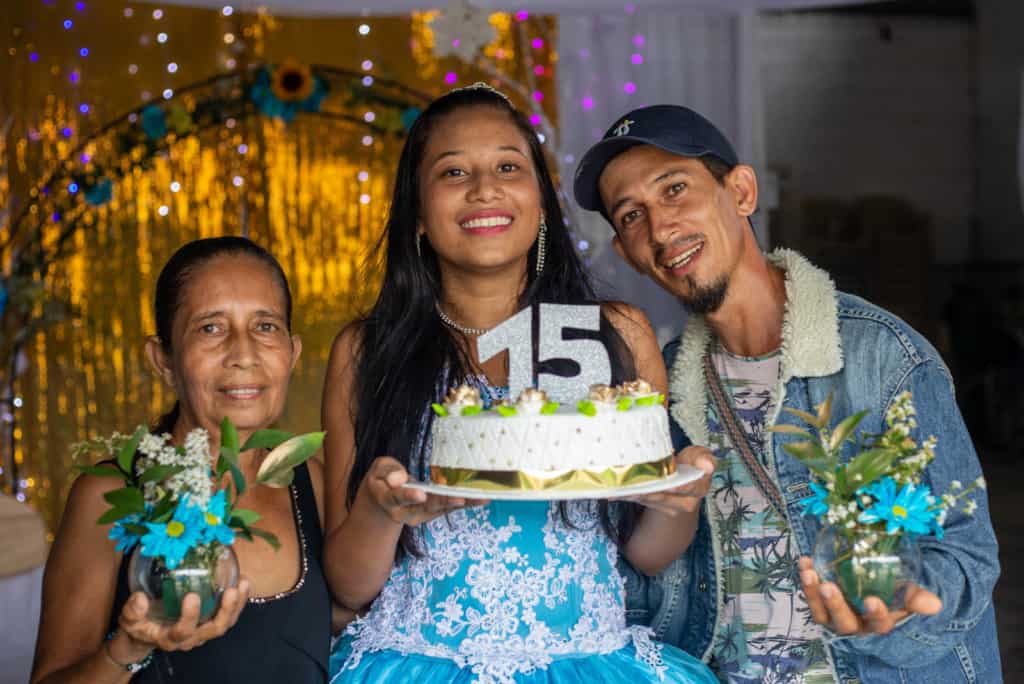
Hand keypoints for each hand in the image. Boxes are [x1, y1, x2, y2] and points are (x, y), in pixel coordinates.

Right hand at [114, 578, 249, 656]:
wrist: (147, 636)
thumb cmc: (139, 626)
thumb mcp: (129, 620)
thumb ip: (133, 611)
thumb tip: (139, 598)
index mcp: (170, 638)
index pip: (182, 632)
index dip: (189, 617)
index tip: (191, 596)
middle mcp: (191, 638)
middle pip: (213, 630)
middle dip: (225, 611)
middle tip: (231, 590)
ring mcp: (203, 631)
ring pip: (225, 623)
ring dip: (237, 604)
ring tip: (243, 583)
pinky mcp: (210, 621)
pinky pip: (228, 614)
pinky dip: (238, 600)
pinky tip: (242, 582)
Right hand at [364, 456, 487, 526]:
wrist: (383, 501)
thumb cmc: (381, 480)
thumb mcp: (378, 470)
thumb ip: (387, 472)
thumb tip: (398, 478)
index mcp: (388, 500)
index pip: (397, 498)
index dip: (408, 496)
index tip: (421, 494)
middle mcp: (405, 512)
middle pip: (426, 507)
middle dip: (444, 502)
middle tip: (461, 498)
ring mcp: (420, 515)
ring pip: (441, 509)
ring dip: (463, 504)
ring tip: (481, 499)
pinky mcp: (432, 513)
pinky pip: (449, 508)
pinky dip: (466, 503)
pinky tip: (482, 498)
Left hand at [620, 445, 714, 515]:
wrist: (684, 478)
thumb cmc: (692, 463)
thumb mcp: (700, 456)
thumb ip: (704, 458)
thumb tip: (708, 465)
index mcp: (698, 488)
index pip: (689, 488)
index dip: (678, 486)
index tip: (669, 484)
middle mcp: (684, 502)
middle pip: (664, 497)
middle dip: (648, 492)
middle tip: (633, 487)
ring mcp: (668, 507)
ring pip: (649, 501)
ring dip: (634, 495)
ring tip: (619, 489)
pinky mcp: (653, 506)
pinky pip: (639, 501)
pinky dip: (626, 496)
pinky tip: (613, 493)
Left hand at [798, 557, 941, 634]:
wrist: (876, 591)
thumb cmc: (894, 595)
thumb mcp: (907, 595)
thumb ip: (917, 598)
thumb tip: (935, 604)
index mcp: (880, 625)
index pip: (879, 625)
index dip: (876, 615)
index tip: (872, 600)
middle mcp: (856, 627)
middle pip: (844, 622)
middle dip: (836, 605)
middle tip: (829, 587)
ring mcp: (835, 619)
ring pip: (821, 613)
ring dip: (813, 593)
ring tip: (809, 572)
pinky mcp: (821, 607)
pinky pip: (811, 597)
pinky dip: (806, 581)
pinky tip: (805, 562)